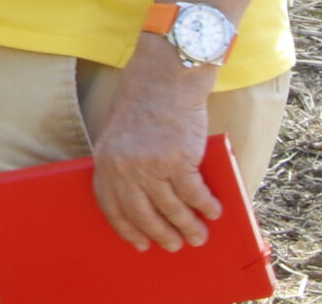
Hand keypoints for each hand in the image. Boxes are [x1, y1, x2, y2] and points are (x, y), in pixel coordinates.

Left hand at [89, 43, 219, 251]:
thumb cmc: (145, 100)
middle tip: (176, 246)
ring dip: (189, 227)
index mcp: (105, 159)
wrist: (166, 75)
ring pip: (172, 209)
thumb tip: (145, 199)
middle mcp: (124, 166)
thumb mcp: (120, 132)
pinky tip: (215, 211)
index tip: (140, 244)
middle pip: (143, 214)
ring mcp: (151, 165)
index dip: (127, 229)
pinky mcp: (178, 160)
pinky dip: (207, 206)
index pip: (112, 206)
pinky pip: (195, 194)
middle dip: (161, 235)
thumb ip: (126, 162)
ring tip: (199, 236)